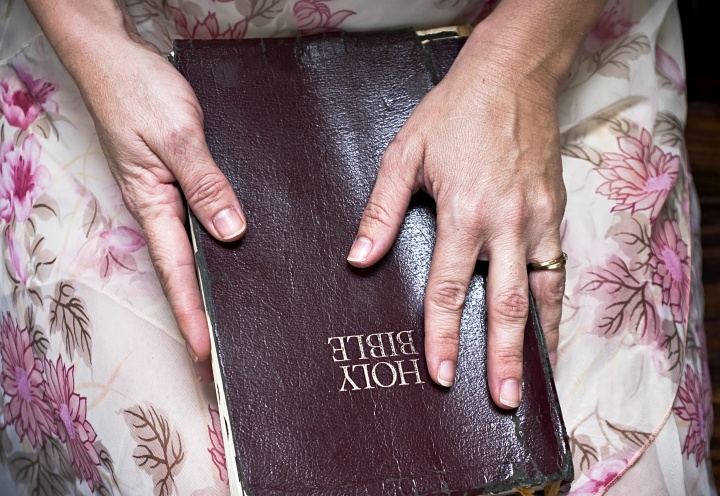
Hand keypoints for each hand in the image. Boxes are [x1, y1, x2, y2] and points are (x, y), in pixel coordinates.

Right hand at [76, 35, 245, 380]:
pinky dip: (212, 239)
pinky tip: (232, 248)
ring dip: (208, 276)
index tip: (207, 351)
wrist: (114, 56)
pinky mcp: (173, 175)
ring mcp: (163, 191)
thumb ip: (207, 185)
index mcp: (152, 202)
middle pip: (182, 265)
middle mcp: (157, 204)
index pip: (176, 270)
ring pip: (191, 242)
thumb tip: (232, 234)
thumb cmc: (138, 91)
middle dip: (200, 307)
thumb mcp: (178, 138)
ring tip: (233, 309)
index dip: (192, 312)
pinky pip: (196, 214)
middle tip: (223, 345)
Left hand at [347, 41, 565, 408]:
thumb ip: (382, 211)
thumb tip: (359, 259)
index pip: (450, 289)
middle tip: (501, 399)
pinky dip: (556, 301)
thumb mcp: (404, 154)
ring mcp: (537, 218)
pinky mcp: (555, 209)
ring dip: (539, 338)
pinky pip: (558, 265)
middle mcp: (506, 222)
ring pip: (542, 290)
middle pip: (506, 304)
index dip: (443, 335)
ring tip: (536, 379)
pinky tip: (550, 325)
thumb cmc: (453, 112)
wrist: (512, 76)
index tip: (440, 374)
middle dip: (502, 357)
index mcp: (465, 212)